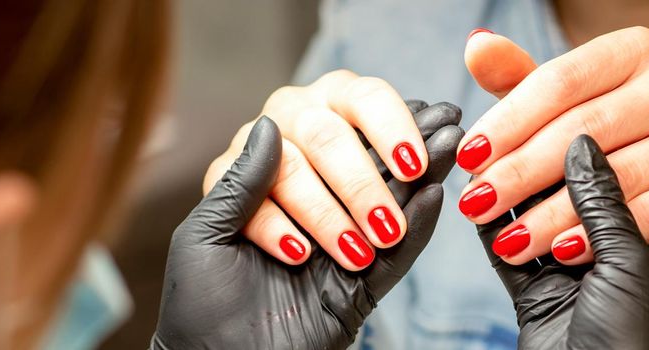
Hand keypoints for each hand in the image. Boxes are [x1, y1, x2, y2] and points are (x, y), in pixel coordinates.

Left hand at [151, 117, 449, 348]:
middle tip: (432, 128)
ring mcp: (339, 249)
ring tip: (449, 140)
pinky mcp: (358, 289)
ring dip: (419, 172)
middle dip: (385, 158)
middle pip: (356, 170)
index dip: (339, 142)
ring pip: (384, 204)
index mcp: (266, 191)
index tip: (353, 136)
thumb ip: (241, 181)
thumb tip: (271, 125)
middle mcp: (308, 211)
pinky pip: (394, 258)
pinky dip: (417, 225)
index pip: (307, 149)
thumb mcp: (205, 236)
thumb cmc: (198, 307)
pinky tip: (434, 194)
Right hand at [204, 71, 461, 269]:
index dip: (395, 128)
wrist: (264, 331)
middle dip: (362, 185)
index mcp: (341, 111)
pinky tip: (299, 253)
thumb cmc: (332, 273)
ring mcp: (251, 147)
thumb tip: (446, 148)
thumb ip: (408, 194)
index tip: (417, 167)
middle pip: (327, 134)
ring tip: (354, 253)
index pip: (368, 98)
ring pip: (289, 164)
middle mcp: (295, 117)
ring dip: (326, 214)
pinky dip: (276, 227)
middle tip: (387, 230)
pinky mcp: (215, 181)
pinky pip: (242, 193)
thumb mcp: (378, 241)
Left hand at [459, 27, 648, 265]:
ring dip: (552, 214)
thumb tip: (477, 45)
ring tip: (510, 239)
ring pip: (613, 176)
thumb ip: (516, 79)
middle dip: (520, 172)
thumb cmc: (596, 145)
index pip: (559, 82)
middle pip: (582, 128)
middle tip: (476, 204)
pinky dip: (601, 235)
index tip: (467, 157)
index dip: (507, 121)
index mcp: (634, 50)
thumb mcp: (554, 110)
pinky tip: (561, 253)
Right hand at [476, 135, 648, 348]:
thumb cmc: (632, 343)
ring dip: (506, 189)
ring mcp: (570, 270)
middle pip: (569, 190)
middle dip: (534, 161)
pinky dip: (490, 224)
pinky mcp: (534, 293)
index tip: (555, 107)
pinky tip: (473, 194)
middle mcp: (611, 249)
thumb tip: (580, 138)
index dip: (584, 141)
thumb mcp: (628, 263)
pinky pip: (506, 249)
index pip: (617, 173)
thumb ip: (603, 200)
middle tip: (503, 128)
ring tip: (480, 153)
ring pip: (532, 215)